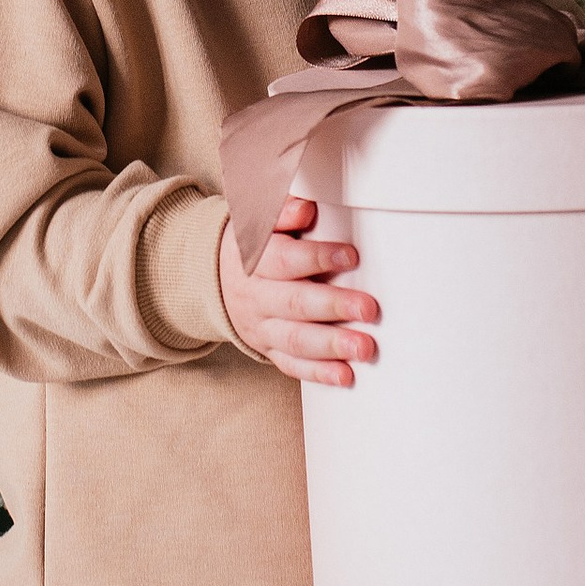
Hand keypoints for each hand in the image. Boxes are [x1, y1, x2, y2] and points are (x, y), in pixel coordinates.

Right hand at [217, 197, 378, 389]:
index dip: (317, 258)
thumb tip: (306, 209)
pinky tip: (345, 375)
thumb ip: (283, 212)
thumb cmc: (253, 247)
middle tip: (368, 308)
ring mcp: (262, 328)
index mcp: (254, 261)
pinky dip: (319, 373)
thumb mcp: (258, 221)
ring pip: (295, 340)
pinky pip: (292, 365)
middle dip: (333, 306)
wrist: (216, 280)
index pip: (285, 260)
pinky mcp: (269, 349)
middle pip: (294, 303)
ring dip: (331, 345)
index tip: (350, 256)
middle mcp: (256, 297)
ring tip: (364, 347)